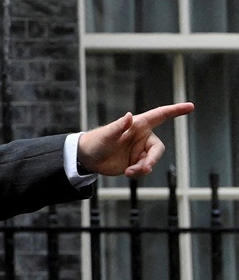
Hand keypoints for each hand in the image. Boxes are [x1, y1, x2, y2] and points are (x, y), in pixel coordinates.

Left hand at [77, 102, 193, 177]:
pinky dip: (139, 173)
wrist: (88, 158)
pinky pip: (145, 169)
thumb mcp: (107, 135)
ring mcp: (140, 150)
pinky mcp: (137, 162)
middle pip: (158, 149)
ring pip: (152, 161)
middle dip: (152, 160)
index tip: (190, 106)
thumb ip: (118, 127)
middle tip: (142, 168)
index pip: (160, 116)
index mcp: (138, 125)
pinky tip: (128, 173)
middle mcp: (142, 137)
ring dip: (143, 168)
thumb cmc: (96, 141)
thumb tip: (128, 116)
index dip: (175, 111)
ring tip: (129, 171)